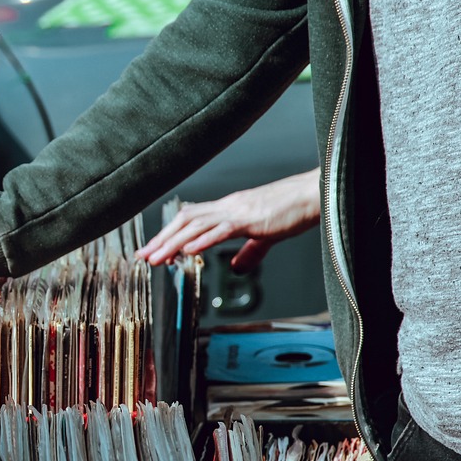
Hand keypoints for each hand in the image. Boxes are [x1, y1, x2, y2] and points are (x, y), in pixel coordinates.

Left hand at [136, 169, 320, 272]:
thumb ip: (249, 251)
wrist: (316, 194)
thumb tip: (236, 266)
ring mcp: (238, 211)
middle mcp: (228, 207)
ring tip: (158, 258)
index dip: (168, 234)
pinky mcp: (252, 219)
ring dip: (174, 243)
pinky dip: (203, 240)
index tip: (152, 249)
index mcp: (230, 209)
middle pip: (185, 221)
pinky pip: (222, 230)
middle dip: (162, 239)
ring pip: (197, 225)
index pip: (190, 219)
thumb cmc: (294, 210)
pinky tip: (188, 250)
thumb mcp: (266, 235)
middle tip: (144, 256)